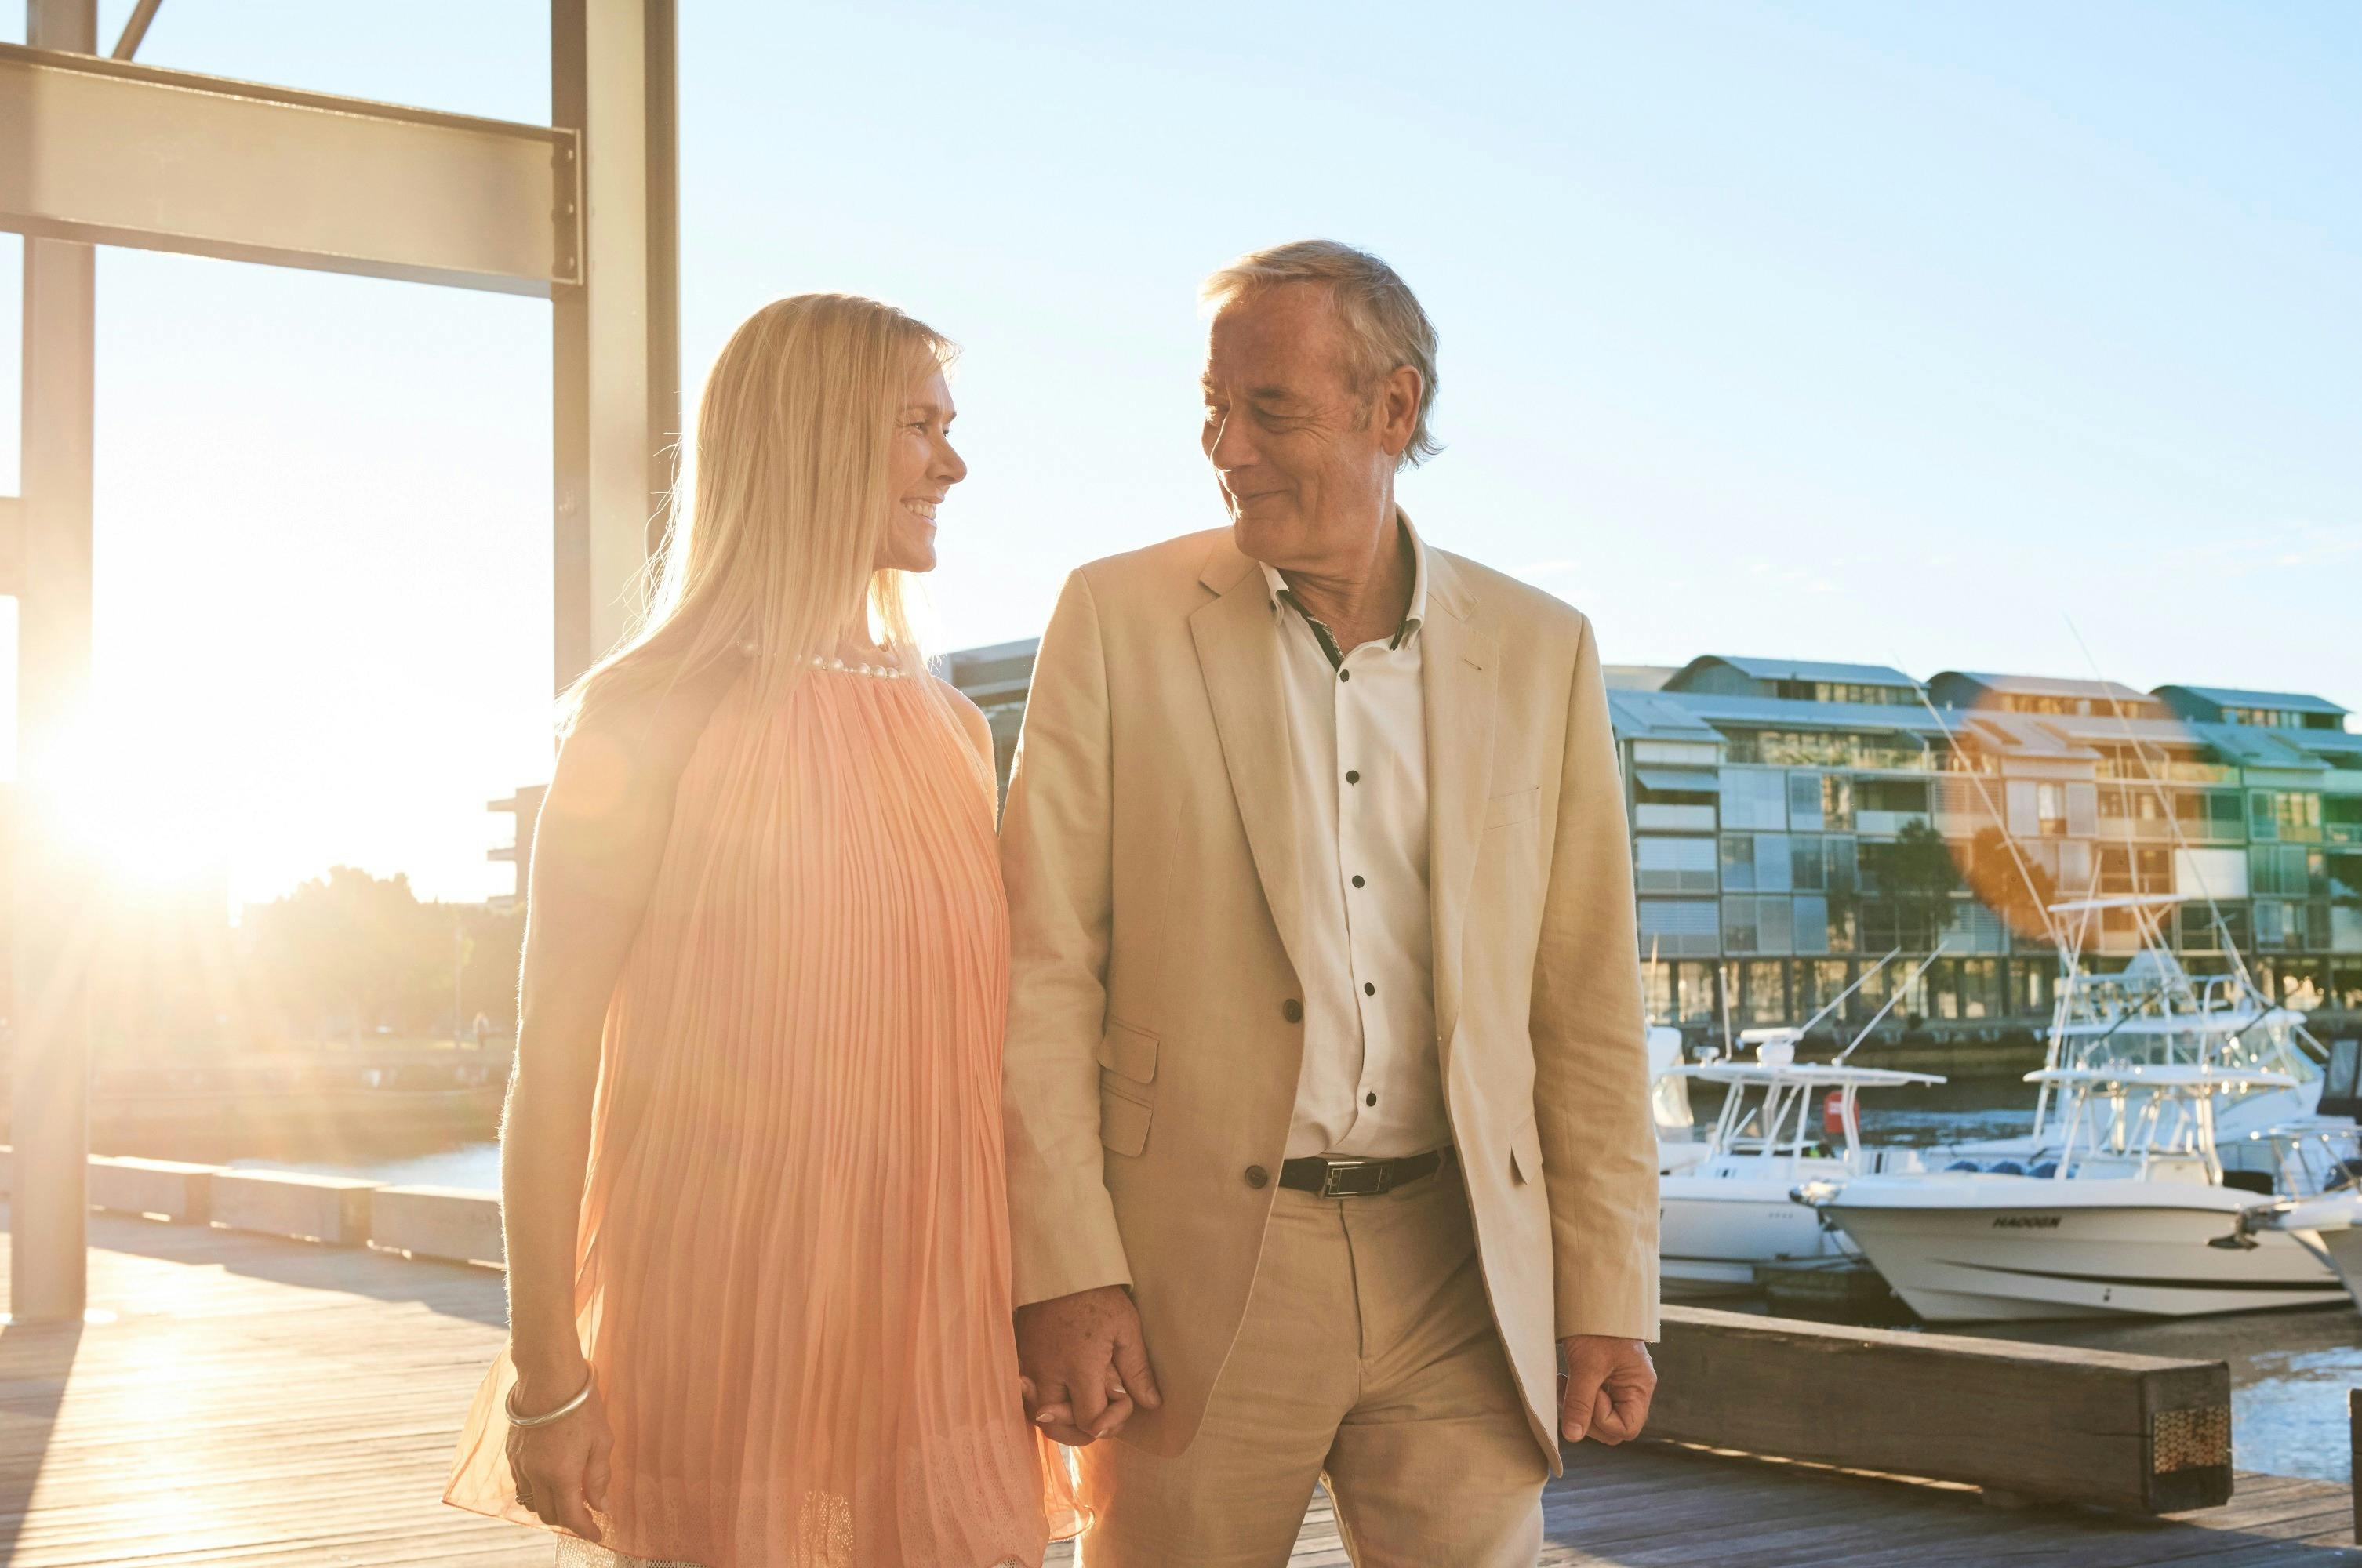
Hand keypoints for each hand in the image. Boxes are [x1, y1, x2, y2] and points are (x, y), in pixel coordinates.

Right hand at [506, 1370, 612, 1541]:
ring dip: (550, 1506)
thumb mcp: (601, 1440)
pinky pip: (521, 1484)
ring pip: (531, 1502)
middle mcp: (536, 1475)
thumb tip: (601, 1506)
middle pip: (549, 1515)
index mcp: (561, 1474)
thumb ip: (599, 1477)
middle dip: (568, 1520)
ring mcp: (520, 1465)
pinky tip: (549, 1479)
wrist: (548, 1377)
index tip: (597, 1535)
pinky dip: (535, 1490)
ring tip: (567, 1497)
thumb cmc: (581, 1406)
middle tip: (585, 1513)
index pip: (571, 1517)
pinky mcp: (511, 1454)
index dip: (586, 1530)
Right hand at [1014, 1285, 1161, 1446]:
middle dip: (1082, 1431)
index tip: (1123, 1399)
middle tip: (1103, 1416)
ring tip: (1084, 1407)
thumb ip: (1137, 1370)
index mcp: (1079, 1367)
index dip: (1111, 1421)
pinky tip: (1064, 1395)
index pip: (1090, 1421)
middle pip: (1057, 1428)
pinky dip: (1046, 1404)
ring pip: (1039, 1416)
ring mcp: (1030, 1367)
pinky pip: (1028, 1397)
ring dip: (1062, 1420)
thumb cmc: (1097, 1296)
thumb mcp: (1125, 1328)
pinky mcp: (1020, 1359)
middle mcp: (1049, 1374)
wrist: (1059, 1268)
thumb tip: (1151, 1403)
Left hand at [1557, 1335, 1654, 1445]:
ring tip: (1561, 1382)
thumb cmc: (1596, 1327)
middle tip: (1567, 1391)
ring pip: (1599, 1415)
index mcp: (1639, 1387)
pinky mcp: (1603, 1377)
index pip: (1627, 1428)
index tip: (1589, 1393)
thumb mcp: (1587, 1364)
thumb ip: (1580, 1402)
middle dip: (1587, 1416)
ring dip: (1577, 1406)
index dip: (1603, 1420)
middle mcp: (1633, 1389)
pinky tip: (1563, 1379)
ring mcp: (1619, 1384)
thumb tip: (1572, 1436)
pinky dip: (1575, 1395)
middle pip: (1613, 1427)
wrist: (1592, 1295)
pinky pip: (1591, 1400)